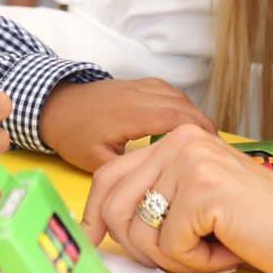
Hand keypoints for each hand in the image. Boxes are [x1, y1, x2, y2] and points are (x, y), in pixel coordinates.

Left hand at [39, 78, 215, 171]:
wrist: (55, 105)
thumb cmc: (73, 135)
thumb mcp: (98, 161)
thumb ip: (128, 171)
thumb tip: (153, 189)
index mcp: (131, 114)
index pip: (176, 119)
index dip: (199, 134)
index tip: (215, 151)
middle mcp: (139, 95)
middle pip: (184, 107)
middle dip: (203, 127)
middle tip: (217, 152)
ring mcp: (140, 86)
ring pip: (179, 97)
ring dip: (194, 116)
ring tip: (205, 142)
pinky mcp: (138, 84)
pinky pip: (169, 92)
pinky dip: (182, 107)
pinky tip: (186, 126)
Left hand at [82, 124, 272, 272]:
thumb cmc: (260, 225)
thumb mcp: (196, 200)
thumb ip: (156, 198)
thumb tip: (100, 224)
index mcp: (174, 139)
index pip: (108, 176)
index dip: (92, 215)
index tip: (91, 242)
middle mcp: (178, 141)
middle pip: (113, 206)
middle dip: (139, 248)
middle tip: (181, 257)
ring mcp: (190, 162)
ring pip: (138, 232)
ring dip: (172, 258)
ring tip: (211, 250)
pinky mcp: (203, 190)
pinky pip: (170, 247)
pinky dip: (197, 263)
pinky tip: (229, 249)